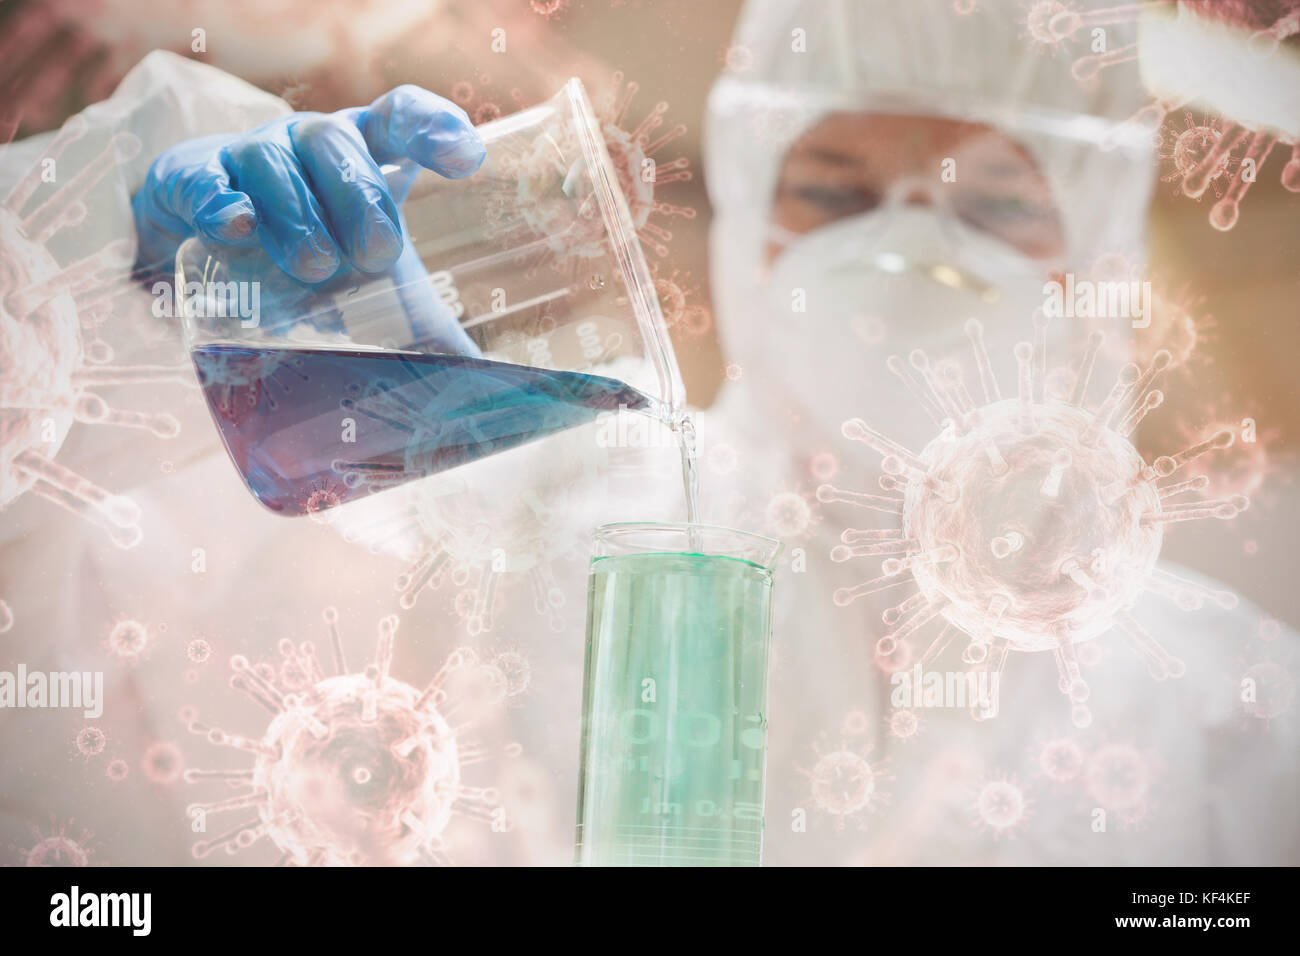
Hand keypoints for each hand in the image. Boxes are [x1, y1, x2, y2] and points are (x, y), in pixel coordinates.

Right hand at [133, 85, 485, 351]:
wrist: (201, 251)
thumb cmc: (312, 262)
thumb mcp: (375, 292)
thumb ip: (435, 337)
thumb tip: (510, 400)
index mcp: (364, 155)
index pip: (401, 118)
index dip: (435, 129)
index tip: (469, 162)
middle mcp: (308, 144)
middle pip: (338, 142)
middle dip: (361, 197)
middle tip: (379, 257)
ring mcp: (246, 156)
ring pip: (272, 161)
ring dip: (298, 212)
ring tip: (316, 269)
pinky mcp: (188, 181)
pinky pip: (202, 180)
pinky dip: (220, 202)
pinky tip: (237, 226)